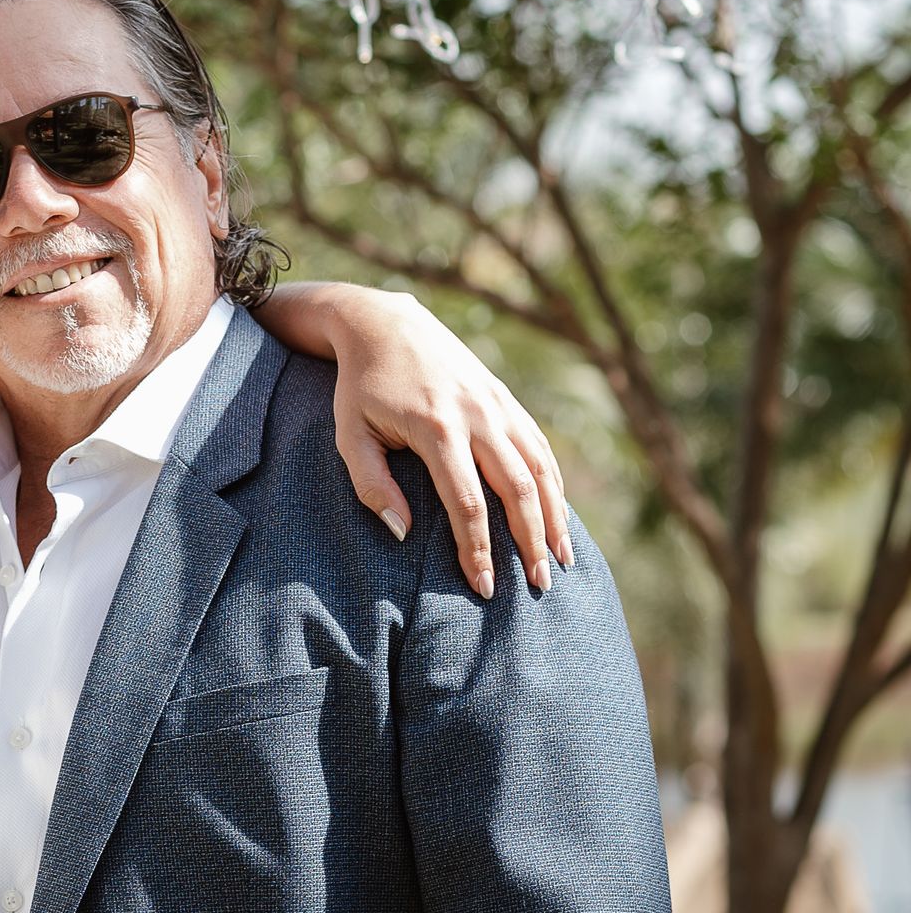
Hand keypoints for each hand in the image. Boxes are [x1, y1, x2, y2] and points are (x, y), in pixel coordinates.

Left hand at [276, 282, 570, 599]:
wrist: (386, 325)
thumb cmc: (361, 389)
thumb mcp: (351, 436)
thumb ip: (373, 487)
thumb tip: (403, 535)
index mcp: (437, 428)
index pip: (467, 503)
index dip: (478, 550)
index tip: (485, 587)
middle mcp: (477, 415)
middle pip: (516, 489)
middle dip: (529, 542)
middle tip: (538, 587)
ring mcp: (497, 404)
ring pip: (539, 468)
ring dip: (553, 517)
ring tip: (561, 560)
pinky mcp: (506, 399)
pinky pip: (539, 446)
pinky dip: (553, 484)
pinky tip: (557, 516)